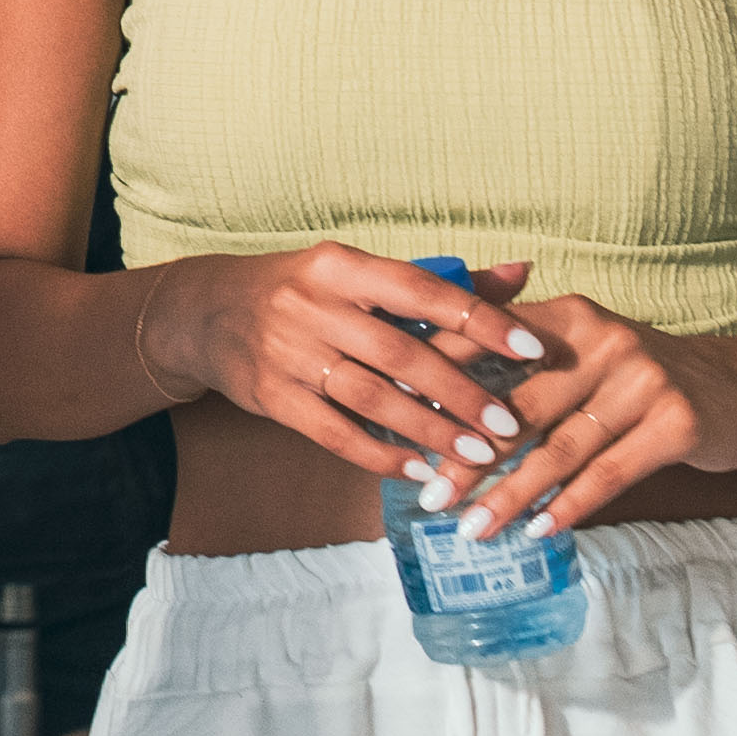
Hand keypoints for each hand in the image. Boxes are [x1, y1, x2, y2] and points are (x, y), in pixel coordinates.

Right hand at [145, 245, 549, 487]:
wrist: (205, 312)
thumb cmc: (302, 290)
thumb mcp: (358, 273)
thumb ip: (441, 281)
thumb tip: (522, 273)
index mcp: (340, 265)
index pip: (421, 291)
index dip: (479, 320)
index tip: (531, 349)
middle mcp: (311, 305)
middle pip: (400, 353)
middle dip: (462, 393)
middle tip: (510, 426)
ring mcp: (287, 352)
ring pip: (371, 398)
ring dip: (430, 431)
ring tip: (479, 456)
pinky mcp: (271, 395)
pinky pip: (334, 433)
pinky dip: (380, 455)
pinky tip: (418, 470)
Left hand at [451, 296, 736, 541]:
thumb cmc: (638, 376)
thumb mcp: (582, 347)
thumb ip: (514, 355)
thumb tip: (423, 387)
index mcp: (567, 316)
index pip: (487, 345)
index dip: (439, 382)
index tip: (397, 421)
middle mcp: (604, 340)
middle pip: (518, 406)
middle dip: (467, 454)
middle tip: (428, 494)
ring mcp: (644, 382)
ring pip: (560, 449)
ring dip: (511, 494)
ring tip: (472, 527)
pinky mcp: (678, 424)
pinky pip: (609, 473)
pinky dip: (570, 506)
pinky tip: (538, 530)